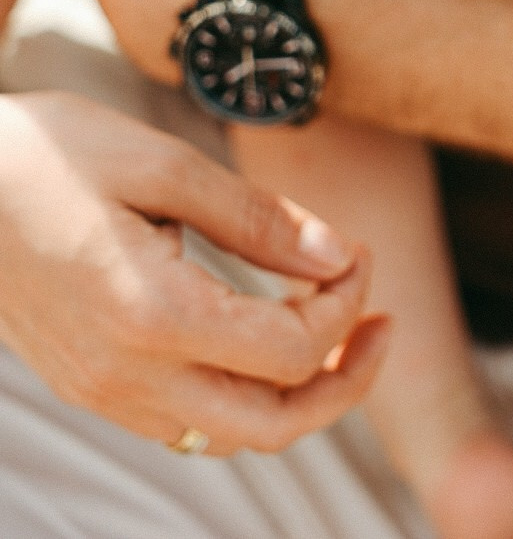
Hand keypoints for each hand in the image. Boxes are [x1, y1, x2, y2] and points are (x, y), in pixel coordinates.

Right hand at [0, 92, 388, 452]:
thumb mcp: (163, 162)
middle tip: (383, 319)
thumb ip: (257, 218)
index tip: (359, 250)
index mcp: (150, 316)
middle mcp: (126, 377)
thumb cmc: (52, 153)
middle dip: (348, 380)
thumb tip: (340, 257)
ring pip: (232, 436)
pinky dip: (245, 394)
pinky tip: (265, 336)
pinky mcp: (90, 387)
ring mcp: (103, 393)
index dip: (346, 305)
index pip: (290, 352)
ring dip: (300, 394)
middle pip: (274, 426)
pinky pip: (189, 423)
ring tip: (339, 326)